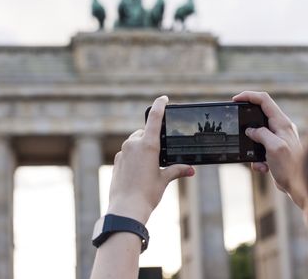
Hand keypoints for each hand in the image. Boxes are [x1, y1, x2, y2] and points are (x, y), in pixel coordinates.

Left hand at [107, 96, 194, 223]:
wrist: (126, 208)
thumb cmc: (147, 194)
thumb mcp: (164, 180)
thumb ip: (177, 170)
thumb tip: (190, 170)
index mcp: (147, 145)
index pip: (154, 118)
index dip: (159, 105)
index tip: (164, 98)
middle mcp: (133, 144)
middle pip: (144, 133)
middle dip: (152, 139)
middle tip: (161, 154)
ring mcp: (123, 151)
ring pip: (135, 142)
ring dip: (143, 148)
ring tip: (150, 167)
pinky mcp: (116, 160)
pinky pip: (127, 152)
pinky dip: (134, 156)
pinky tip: (139, 172)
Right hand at [233, 91, 305, 207]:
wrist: (300, 186)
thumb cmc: (291, 167)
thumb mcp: (274, 148)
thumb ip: (261, 134)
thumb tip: (251, 131)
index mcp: (282, 123)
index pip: (264, 100)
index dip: (249, 96)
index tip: (235, 100)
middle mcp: (281, 128)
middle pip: (259, 114)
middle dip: (247, 123)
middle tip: (238, 128)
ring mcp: (278, 138)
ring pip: (258, 134)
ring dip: (251, 145)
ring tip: (255, 159)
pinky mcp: (275, 150)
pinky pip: (260, 148)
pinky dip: (257, 158)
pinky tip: (262, 167)